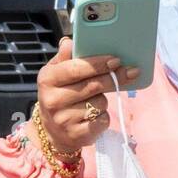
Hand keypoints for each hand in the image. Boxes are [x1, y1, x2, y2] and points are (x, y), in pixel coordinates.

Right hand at [34, 37, 139, 153]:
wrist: (52, 131)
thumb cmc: (59, 95)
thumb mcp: (56, 74)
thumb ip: (65, 57)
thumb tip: (69, 42)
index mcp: (47, 79)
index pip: (76, 68)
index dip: (98, 63)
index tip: (116, 59)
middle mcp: (53, 100)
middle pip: (93, 85)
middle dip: (114, 77)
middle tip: (130, 71)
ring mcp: (64, 119)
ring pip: (100, 103)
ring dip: (104, 100)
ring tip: (95, 100)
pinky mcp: (76, 134)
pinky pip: (102, 120)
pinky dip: (104, 117)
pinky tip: (96, 115)